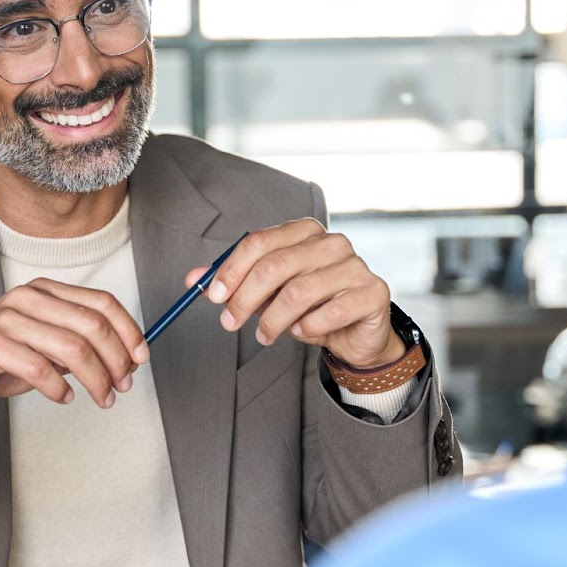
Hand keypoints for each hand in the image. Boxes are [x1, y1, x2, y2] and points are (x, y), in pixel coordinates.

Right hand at [0, 278, 148, 419]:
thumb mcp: (41, 348)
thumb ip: (76, 347)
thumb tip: (123, 357)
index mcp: (44, 291)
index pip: (101, 302)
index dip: (128, 330)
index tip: (141, 358)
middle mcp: (28, 298)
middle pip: (92, 324)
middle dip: (116, 359)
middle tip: (123, 386)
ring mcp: (8, 318)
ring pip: (72, 348)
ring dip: (95, 379)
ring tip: (102, 398)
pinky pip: (39, 368)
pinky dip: (58, 388)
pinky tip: (63, 398)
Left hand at [187, 219, 403, 368]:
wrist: (354, 333)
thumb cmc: (309, 308)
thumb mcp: (266, 294)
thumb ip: (235, 282)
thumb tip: (194, 278)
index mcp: (304, 232)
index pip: (258, 242)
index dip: (231, 270)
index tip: (212, 296)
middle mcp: (331, 242)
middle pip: (275, 265)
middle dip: (244, 298)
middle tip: (229, 322)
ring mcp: (355, 265)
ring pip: (298, 292)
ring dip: (273, 320)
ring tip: (265, 335)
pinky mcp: (372, 292)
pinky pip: (330, 312)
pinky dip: (307, 328)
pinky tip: (300, 331)